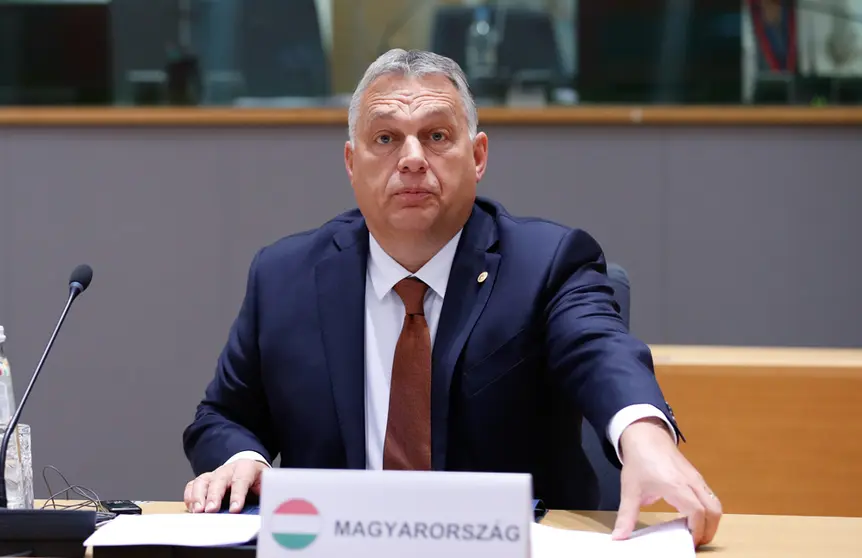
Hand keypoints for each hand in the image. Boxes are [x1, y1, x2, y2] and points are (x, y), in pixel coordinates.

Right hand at [183, 459, 267, 512]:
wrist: (249, 471)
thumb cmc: (257, 481)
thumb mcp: (266, 486)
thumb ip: (264, 496)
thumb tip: (264, 513)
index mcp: (246, 468)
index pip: (241, 480)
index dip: (238, 495)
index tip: (235, 509)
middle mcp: (228, 470)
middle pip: (219, 480)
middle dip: (214, 496)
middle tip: (211, 510)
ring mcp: (214, 474)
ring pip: (203, 481)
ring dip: (198, 496)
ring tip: (198, 511)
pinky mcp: (204, 481)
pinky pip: (193, 485)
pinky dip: (190, 497)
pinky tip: (191, 508)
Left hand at [611, 418, 721, 546]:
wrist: (645, 434)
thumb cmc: (639, 460)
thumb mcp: (630, 490)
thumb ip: (626, 516)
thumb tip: (618, 537)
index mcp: (676, 486)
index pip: (697, 512)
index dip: (696, 531)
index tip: (688, 544)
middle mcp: (691, 482)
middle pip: (714, 510)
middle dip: (709, 530)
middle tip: (695, 542)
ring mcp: (696, 478)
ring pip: (715, 503)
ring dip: (710, 521)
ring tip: (694, 532)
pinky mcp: (696, 476)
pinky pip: (710, 496)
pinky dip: (707, 510)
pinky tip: (691, 517)